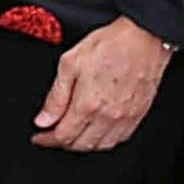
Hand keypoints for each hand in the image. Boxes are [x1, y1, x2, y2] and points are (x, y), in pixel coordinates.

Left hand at [32, 15, 169, 153]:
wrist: (144, 38)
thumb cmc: (110, 45)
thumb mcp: (69, 64)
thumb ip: (55, 96)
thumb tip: (44, 119)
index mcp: (88, 105)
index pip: (63, 136)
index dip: (46, 139)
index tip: (39, 136)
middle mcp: (108, 116)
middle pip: (81, 145)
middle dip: (63, 143)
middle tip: (52, 135)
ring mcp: (126, 117)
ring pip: (102, 145)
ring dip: (84, 144)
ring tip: (73, 134)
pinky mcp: (139, 113)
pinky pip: (121, 138)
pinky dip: (105, 140)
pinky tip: (98, 131)